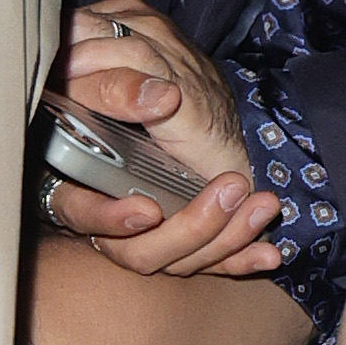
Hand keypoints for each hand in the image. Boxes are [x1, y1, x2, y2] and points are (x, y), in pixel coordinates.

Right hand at [45, 0, 284, 280]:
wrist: (149, 100)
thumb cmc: (114, 88)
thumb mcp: (104, 82)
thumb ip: (115, 88)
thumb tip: (163, 98)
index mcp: (77, 184)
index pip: (80, 213)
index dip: (109, 219)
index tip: (147, 211)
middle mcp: (110, 221)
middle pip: (137, 252)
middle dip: (191, 227)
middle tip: (231, 188)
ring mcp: (149, 237)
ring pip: (177, 261)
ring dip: (226, 239)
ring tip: (263, 204)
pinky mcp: (184, 241)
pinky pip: (208, 262)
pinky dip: (238, 259)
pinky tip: (268, 255)